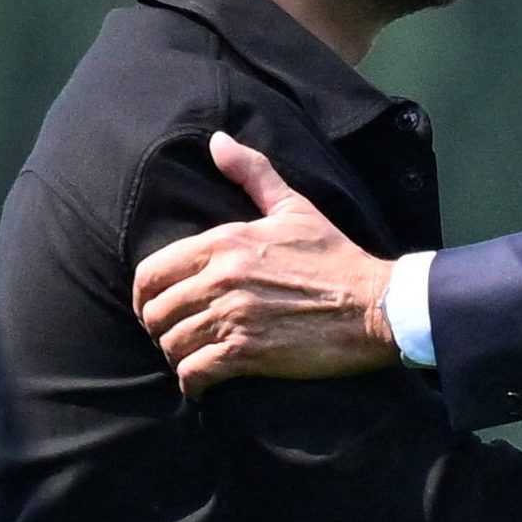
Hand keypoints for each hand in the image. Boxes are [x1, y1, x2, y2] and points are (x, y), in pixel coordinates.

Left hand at [132, 132, 400, 393]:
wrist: (376, 304)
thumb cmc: (336, 257)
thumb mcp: (295, 207)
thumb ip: (252, 172)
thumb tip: (217, 141)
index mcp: (226, 242)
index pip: (151, 272)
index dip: (145, 295)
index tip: (156, 306)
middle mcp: (222, 278)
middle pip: (155, 313)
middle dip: (161, 328)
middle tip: (179, 333)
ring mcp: (233, 317)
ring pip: (171, 344)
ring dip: (178, 354)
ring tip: (194, 355)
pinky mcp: (248, 353)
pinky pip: (193, 373)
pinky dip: (194, 381)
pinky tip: (206, 379)